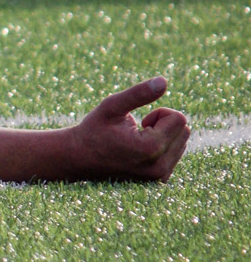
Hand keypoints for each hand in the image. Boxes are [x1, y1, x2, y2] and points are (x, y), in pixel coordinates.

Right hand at [64, 78, 188, 182]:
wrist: (77, 159)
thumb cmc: (93, 130)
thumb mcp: (112, 106)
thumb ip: (138, 93)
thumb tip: (164, 81)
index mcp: (151, 148)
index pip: (179, 118)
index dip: (158, 113)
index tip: (139, 120)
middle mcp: (159, 167)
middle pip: (184, 131)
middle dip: (163, 124)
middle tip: (138, 129)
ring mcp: (159, 177)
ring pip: (182, 142)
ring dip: (163, 135)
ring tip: (137, 140)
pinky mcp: (159, 180)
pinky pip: (175, 154)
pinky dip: (162, 147)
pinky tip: (140, 150)